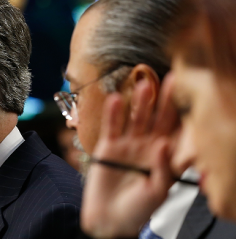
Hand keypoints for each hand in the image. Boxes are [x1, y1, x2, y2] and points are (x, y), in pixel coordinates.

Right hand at [81, 74, 179, 237]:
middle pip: (158, 118)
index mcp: (165, 157)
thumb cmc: (138, 210)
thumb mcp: (157, 193)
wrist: (108, 219)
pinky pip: (111, 127)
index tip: (190, 96)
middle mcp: (148, 146)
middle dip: (165, 100)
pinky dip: (112, 113)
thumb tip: (163, 144)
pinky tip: (115, 99)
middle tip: (171, 79)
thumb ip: (163, 169)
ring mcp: (128, 144)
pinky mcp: (108, 146)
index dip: (184, 114)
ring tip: (144, 85)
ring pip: (136, 119)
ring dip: (140, 102)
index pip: (177, 132)